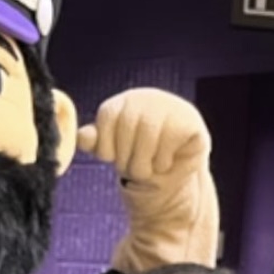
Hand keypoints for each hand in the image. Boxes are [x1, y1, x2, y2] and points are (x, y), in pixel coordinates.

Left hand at [76, 88, 211, 190]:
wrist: (172, 174)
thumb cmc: (138, 159)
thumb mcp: (113, 152)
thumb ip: (96, 143)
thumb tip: (83, 136)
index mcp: (123, 103)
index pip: (108, 114)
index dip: (106, 145)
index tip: (111, 159)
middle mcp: (147, 98)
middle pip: (128, 125)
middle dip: (125, 159)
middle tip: (132, 169)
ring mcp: (171, 107)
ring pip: (149, 135)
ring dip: (144, 164)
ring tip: (148, 168)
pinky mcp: (190, 122)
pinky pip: (170, 142)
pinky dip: (163, 162)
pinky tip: (166, 161)